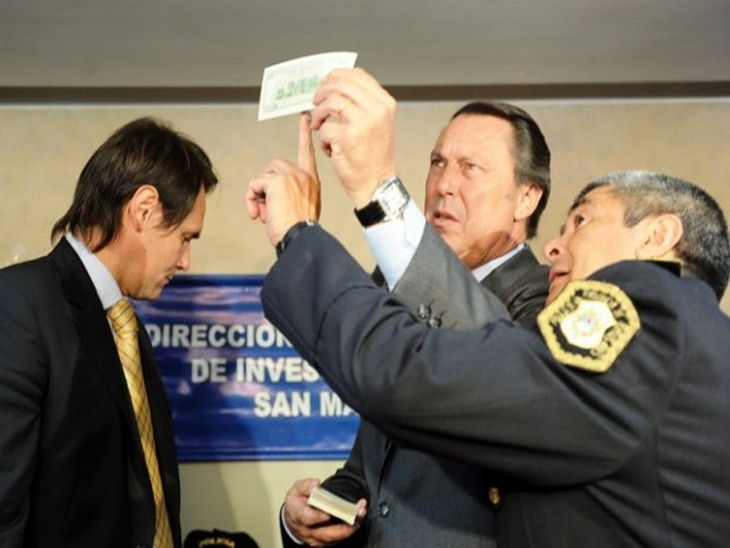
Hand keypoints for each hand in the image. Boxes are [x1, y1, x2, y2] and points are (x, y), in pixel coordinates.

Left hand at [246, 113, 321, 246]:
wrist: (300, 238)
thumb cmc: (299, 230)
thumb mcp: (300, 210)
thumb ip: (289, 196)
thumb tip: (268, 197)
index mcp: (311, 181)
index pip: (307, 153)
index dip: (304, 135)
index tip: (304, 117)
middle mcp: (303, 175)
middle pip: (274, 167)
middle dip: (266, 186)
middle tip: (268, 209)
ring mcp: (290, 176)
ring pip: (262, 177)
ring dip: (258, 197)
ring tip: (266, 214)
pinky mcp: (276, 180)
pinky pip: (254, 185)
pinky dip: (251, 200)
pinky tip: (260, 214)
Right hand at [282, 478, 366, 546]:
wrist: (293, 518)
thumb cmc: (297, 503)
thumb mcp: (297, 489)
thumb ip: (306, 486)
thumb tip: (316, 486)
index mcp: (298, 515)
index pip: (307, 519)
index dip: (317, 517)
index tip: (328, 514)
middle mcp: (307, 531)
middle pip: (326, 533)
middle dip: (344, 524)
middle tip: (357, 513)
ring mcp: (317, 539)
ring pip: (336, 537)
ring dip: (351, 526)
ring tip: (361, 513)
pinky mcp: (326, 542)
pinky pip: (339, 538)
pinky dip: (351, 528)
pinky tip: (359, 517)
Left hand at [310, 67, 396, 208]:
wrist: (377, 184)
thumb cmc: (374, 156)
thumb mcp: (378, 123)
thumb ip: (363, 103)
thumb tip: (336, 84)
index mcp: (385, 104)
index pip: (357, 75)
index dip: (336, 76)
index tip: (325, 83)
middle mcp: (376, 110)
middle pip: (341, 84)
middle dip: (322, 91)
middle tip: (315, 101)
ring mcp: (362, 123)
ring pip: (330, 102)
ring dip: (318, 113)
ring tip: (318, 125)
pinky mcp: (347, 138)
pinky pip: (324, 127)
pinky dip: (322, 138)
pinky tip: (330, 148)